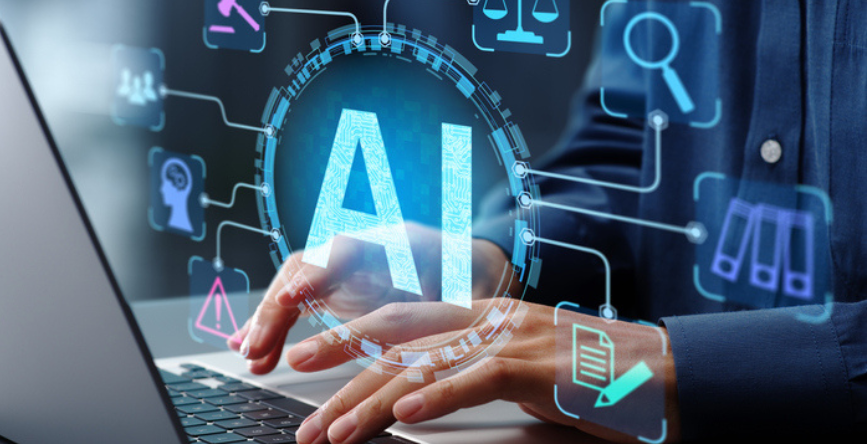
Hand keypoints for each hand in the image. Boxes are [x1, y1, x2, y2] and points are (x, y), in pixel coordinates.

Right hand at [227, 223, 511, 373]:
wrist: (472, 271)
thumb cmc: (473, 280)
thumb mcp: (468, 289)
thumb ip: (447, 300)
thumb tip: (438, 320)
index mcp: (395, 240)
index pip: (343, 249)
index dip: (315, 273)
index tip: (293, 297)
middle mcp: (361, 249)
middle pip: (305, 267)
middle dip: (277, 306)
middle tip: (257, 346)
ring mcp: (344, 268)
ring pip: (294, 287)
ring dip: (269, 322)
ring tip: (251, 357)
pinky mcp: (336, 291)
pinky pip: (296, 305)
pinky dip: (276, 328)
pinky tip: (254, 350)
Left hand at [286, 300, 679, 443]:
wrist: (671, 375)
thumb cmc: (597, 378)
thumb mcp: (524, 368)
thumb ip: (475, 371)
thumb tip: (421, 395)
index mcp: (485, 316)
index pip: (404, 321)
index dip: (351, 336)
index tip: (310, 360)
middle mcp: (492, 319)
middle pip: (401, 333)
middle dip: (342, 356)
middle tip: (293, 381)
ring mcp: (516, 338)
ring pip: (429, 361)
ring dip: (374, 398)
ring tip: (333, 430)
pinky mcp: (542, 367)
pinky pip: (480, 378)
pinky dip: (440, 395)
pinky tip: (406, 414)